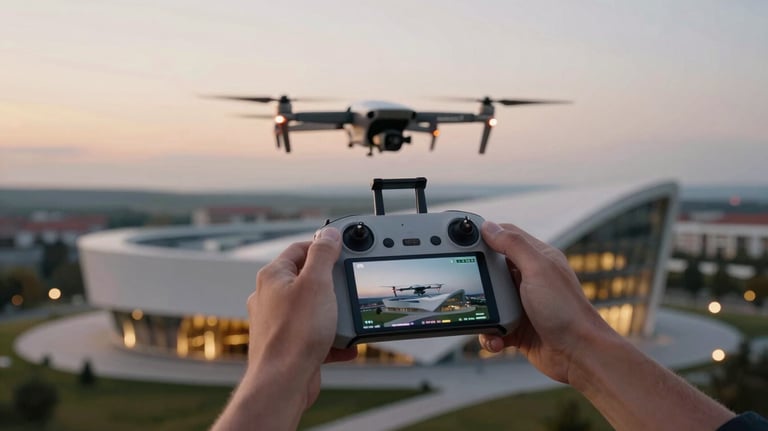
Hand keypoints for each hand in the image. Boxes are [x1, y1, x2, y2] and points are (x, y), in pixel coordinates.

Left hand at [247, 227, 356, 408]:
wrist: (283, 381)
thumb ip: (323, 254)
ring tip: (345, 318)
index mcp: (273, 276)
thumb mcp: (317, 283)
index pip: (299, 249)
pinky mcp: (288, 345)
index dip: (322, 246)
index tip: (342, 249)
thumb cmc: (295, 333)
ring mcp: (278, 322)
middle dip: (331, 284)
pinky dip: (332, 338)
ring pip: (312, 309)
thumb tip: (328, 233)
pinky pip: (314, 335)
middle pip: (307, 279)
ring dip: (333, 313)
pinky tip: (346, 344)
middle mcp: (270, 297)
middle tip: (347, 285)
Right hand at [478, 221, 614, 384]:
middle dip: (477, 277)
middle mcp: (529, 278)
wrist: (579, 355)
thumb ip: (513, 245)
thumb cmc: (565, 310)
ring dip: (483, 311)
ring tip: (484, 318)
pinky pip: (493, 326)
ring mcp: (522, 303)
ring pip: (489, 299)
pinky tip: (496, 339)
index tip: (461, 238)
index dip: (484, 235)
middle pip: (491, 268)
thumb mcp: (538, 269)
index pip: (506, 236)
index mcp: (537, 258)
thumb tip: (489, 226)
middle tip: (465, 283)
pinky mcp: (517, 327)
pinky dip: (490, 334)